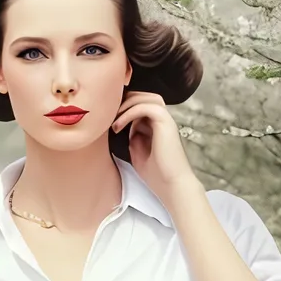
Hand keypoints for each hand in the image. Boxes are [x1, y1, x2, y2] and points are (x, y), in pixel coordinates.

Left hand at [111, 89, 199, 203]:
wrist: (171, 185)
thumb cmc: (157, 173)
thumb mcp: (137, 152)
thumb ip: (132, 136)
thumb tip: (123, 124)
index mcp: (157, 125)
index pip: (140, 104)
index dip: (123, 107)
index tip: (108, 120)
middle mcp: (162, 119)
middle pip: (142, 95)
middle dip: (123, 102)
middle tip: (108, 116)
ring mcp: (165, 119)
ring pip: (144, 97)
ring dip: (126, 105)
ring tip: (113, 121)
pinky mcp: (165, 122)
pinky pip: (144, 107)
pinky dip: (129, 113)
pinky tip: (118, 126)